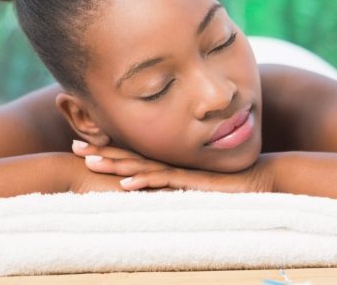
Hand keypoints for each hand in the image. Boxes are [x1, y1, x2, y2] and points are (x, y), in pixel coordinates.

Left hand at [72, 141, 273, 192]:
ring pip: (141, 166)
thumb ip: (179, 183)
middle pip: (130, 156)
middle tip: (75, 146)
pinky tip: (125, 183)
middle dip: (102, 151)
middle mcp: (171, 163)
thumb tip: (156, 190)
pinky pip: (164, 181)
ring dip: (115, 163)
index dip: (109, 149)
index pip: (133, 155)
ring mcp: (180, 171)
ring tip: (90, 160)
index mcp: (169, 163)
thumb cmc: (231, 184)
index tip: (85, 145)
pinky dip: (143, 182)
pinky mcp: (192, 182)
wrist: (262, 180)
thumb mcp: (198, 184)